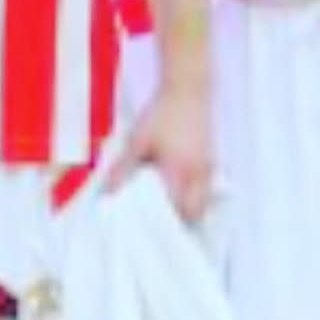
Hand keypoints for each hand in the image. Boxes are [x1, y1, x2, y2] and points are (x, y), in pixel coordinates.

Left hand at [105, 81, 213, 222]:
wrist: (188, 90)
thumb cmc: (163, 114)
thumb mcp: (137, 141)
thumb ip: (123, 169)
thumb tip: (109, 191)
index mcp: (180, 173)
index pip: (182, 212)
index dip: (171, 224)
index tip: (156, 229)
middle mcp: (199, 174)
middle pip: (198, 210)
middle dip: (183, 218)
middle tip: (163, 219)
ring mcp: (208, 166)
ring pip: (205, 199)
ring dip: (190, 205)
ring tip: (170, 203)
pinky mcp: (210, 157)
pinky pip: (207, 185)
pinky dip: (196, 191)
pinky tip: (180, 184)